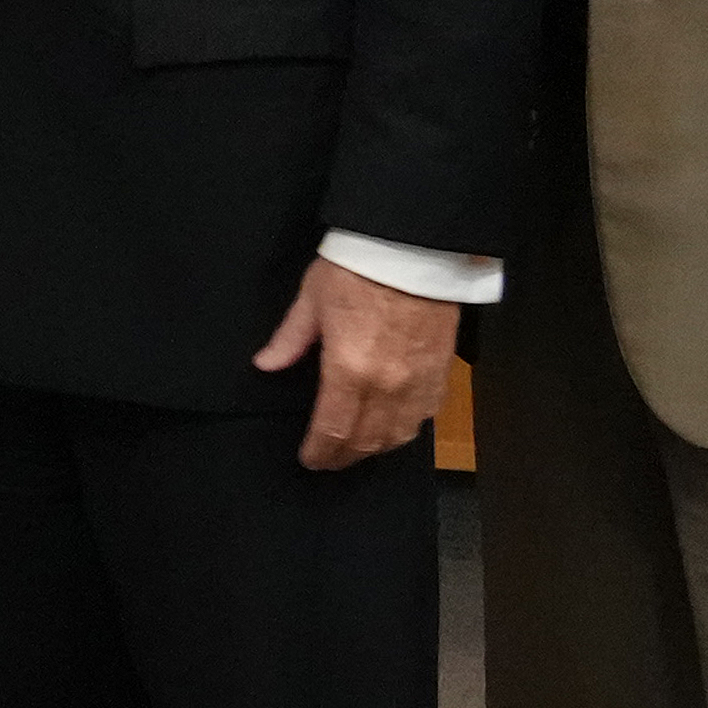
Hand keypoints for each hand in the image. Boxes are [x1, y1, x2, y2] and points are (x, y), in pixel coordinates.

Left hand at [254, 256, 457, 471]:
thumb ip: (290, 339)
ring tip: (357, 449)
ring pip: (398, 435)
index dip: (320, 451)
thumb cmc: (356, 268)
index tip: (309, 459)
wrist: (414, 247)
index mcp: (348, 371)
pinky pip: (425, 415)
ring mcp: (417, 382)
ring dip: (376, 448)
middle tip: (329, 461)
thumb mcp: (312, 299)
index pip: (332, 429)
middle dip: (344, 456)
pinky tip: (394, 428)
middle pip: (366, 440)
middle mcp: (386, 386)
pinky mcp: (441, 371)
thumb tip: (266, 365)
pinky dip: (407, 429)